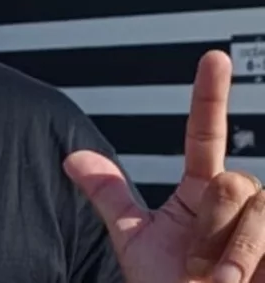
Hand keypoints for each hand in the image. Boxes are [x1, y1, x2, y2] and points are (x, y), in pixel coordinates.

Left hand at [64, 50, 264, 282]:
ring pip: (258, 205)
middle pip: (232, 181)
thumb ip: (111, 196)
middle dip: (209, 228)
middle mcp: (240, 202)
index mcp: (202, 192)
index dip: (209, 95)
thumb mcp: (136, 243)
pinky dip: (253, 262)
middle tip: (196, 270)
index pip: (205, 133)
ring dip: (233, 252)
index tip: (214, 57)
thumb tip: (73, 157)